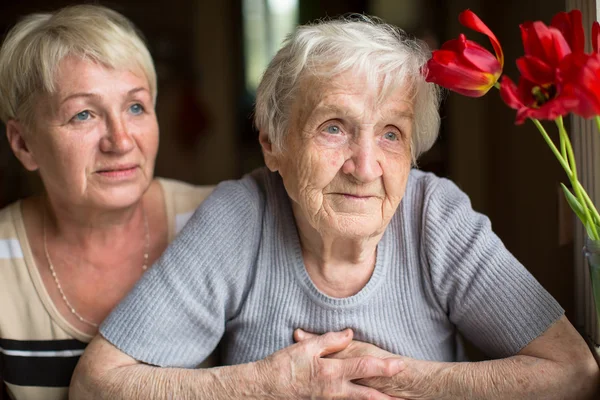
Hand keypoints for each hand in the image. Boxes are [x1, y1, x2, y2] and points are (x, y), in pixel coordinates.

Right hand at [255, 328, 405, 398]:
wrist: (265, 388)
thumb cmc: (284, 366)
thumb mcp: (306, 347)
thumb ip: (330, 340)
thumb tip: (349, 333)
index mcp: (331, 372)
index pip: (364, 367)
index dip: (384, 366)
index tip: (401, 365)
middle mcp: (334, 390)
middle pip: (368, 394)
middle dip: (388, 396)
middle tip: (407, 397)